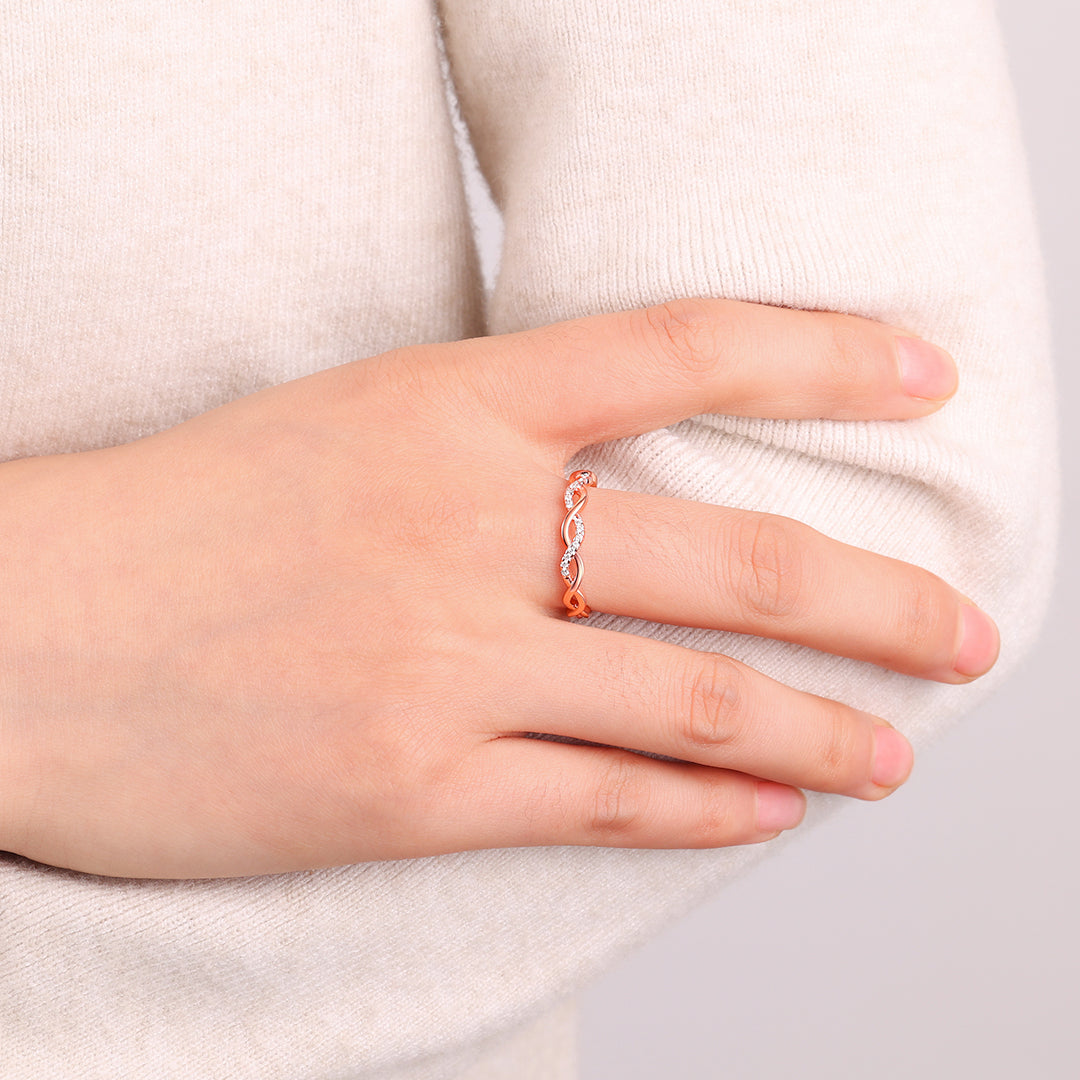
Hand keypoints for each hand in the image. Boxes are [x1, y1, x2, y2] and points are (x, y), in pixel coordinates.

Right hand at [0, 299, 996, 877]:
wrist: (14, 629)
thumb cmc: (176, 524)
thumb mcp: (345, 432)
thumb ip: (485, 455)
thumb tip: (618, 493)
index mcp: (441, 409)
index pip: (678, 348)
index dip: (820, 351)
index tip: (923, 376)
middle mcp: (459, 528)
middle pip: (733, 555)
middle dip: (877, 598)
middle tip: (967, 631)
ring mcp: (438, 665)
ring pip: (694, 702)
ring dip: (821, 730)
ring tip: (896, 751)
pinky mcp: (402, 787)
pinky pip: (602, 801)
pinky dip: (705, 811)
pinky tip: (767, 814)